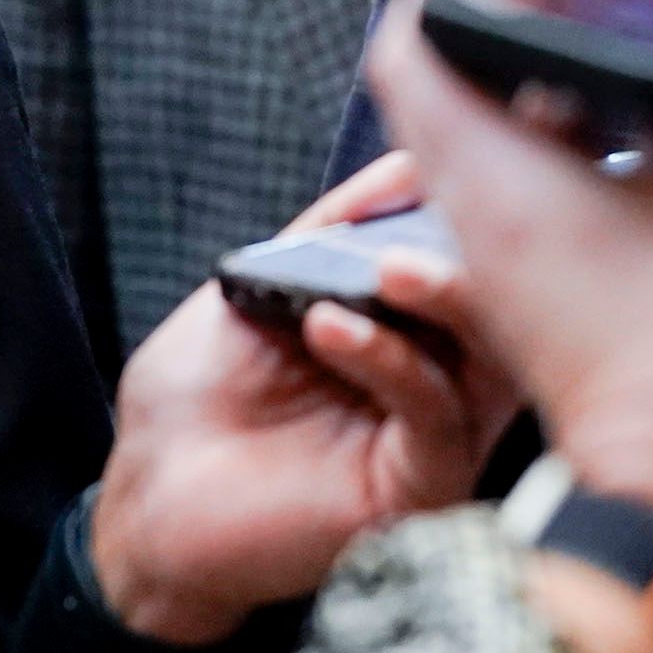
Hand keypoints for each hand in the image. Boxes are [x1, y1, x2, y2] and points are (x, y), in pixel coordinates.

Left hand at [87, 150, 516, 647]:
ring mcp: (438, 438)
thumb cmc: (195, 404)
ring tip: (385, 267)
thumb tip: (408, 163)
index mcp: (417, 334)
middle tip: (456, 199)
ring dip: (445, 300)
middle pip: (506, 307)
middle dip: (480, 248)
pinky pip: (433, 417)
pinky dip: (390, 361)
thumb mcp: (262, 288)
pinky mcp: (418, 488)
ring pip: (492, 362)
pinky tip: (331, 326)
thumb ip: (333, 231)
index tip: (462, 150)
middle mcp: (444, 382)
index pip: (477, 264)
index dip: (475, 210)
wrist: (146, 502)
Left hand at [363, 0, 652, 597]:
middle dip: (527, 3)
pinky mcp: (535, 295)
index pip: (417, 38)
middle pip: (452, 68)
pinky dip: (571, 138)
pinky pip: (521, 184)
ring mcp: (505, 261)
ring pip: (486, 126)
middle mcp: (487, 217)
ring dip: (551, 69)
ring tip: (643, 38)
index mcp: (515, 187)